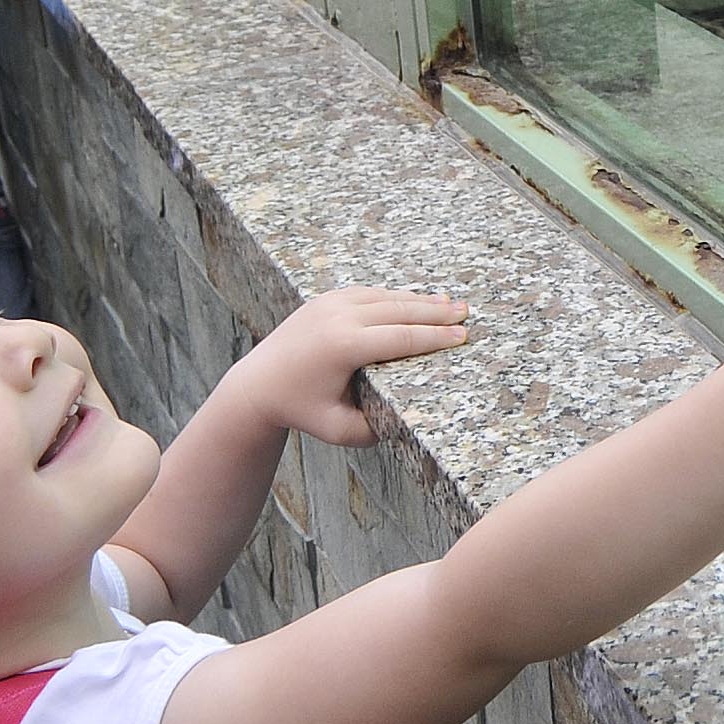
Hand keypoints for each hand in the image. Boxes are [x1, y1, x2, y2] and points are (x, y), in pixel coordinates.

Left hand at [227, 287, 474, 444]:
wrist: (257, 385)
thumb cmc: (300, 410)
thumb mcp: (338, 430)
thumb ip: (376, 429)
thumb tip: (409, 418)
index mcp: (344, 347)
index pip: (402, 337)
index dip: (435, 336)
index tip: (461, 336)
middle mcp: (338, 318)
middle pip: (399, 310)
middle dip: (436, 312)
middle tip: (466, 312)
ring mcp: (329, 304)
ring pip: (385, 297)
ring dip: (419, 300)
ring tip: (449, 302)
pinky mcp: (324, 299)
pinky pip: (368, 293)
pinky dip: (394, 296)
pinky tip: (414, 300)